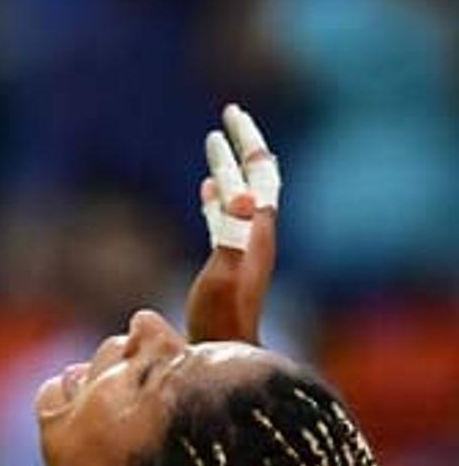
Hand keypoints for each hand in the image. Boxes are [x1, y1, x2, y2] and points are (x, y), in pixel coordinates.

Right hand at [187, 104, 279, 344]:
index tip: (231, 112)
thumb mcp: (224, 275)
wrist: (222, 353)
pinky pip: (224, 214)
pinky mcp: (227, 259)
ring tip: (217, 143)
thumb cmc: (220, 320)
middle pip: (256, 177)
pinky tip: (205, 189)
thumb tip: (244, 195)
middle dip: (244, 144)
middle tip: (230, 114)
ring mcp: (243, 246)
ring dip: (229, 167)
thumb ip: (234, 234)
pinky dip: (216, 194)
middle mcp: (256, 232)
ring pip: (240, 193)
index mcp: (258, 229)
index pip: (259, 172)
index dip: (247, 141)